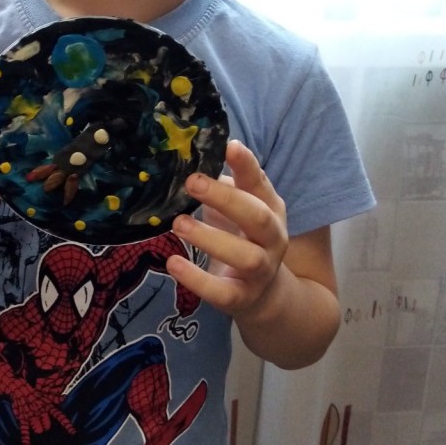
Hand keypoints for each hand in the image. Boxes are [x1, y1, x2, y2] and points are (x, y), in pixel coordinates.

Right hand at [9, 385, 76, 444]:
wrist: (19, 388)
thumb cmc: (33, 393)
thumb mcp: (45, 394)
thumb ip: (55, 398)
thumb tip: (64, 398)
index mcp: (48, 406)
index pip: (60, 417)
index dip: (66, 425)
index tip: (73, 433)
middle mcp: (41, 412)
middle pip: (47, 426)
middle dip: (45, 425)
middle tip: (41, 419)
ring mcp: (32, 416)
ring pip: (38, 430)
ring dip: (37, 428)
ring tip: (34, 421)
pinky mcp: (23, 419)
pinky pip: (25, 431)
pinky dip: (26, 441)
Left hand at [166, 140, 287, 316]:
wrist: (265, 294)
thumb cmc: (242, 237)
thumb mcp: (239, 208)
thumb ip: (224, 185)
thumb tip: (190, 158)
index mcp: (270, 209)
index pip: (260, 184)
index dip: (247, 165)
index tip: (229, 147)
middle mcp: (272, 238)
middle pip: (257, 216)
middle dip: (225, 198)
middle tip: (191, 182)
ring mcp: (260, 270)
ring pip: (245, 255)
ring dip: (210, 238)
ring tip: (179, 224)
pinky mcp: (242, 298)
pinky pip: (223, 293)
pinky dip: (197, 280)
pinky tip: (173, 263)